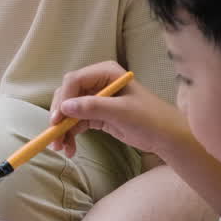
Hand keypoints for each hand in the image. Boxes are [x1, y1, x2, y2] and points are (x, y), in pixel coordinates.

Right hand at [48, 61, 187, 158]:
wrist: (165, 136)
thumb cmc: (150, 118)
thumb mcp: (121, 112)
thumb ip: (93, 107)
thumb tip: (64, 107)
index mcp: (105, 72)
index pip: (74, 81)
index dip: (63, 99)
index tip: (57, 120)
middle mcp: (97, 82)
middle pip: (67, 96)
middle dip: (59, 116)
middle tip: (54, 137)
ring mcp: (96, 99)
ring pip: (69, 111)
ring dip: (63, 129)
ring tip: (62, 148)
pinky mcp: (96, 114)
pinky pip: (76, 122)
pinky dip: (70, 135)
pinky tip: (70, 149)